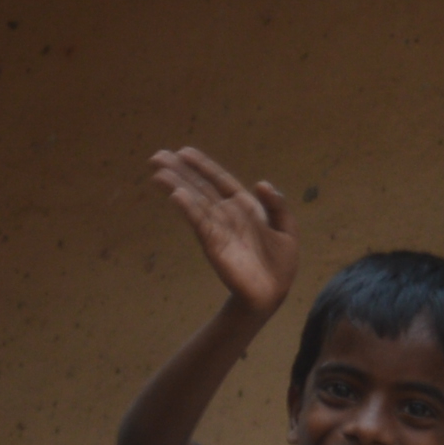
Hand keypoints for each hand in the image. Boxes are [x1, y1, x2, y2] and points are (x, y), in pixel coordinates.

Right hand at [150, 146, 296, 314]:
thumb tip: (261, 183)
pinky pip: (201, 223)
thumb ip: (277, 205)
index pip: (220, 181)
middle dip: (180, 172)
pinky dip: (189, 209)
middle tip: (157, 157)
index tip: (183, 151)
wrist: (273, 293)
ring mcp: (218, 229)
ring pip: (196, 203)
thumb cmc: (279, 262)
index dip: (203, 166)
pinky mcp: (215, 245)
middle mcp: (227, 215)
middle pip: (200, 188)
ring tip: (158, 173)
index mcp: (245, 207)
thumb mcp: (286, 228)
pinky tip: (176, 195)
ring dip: (177, 187)